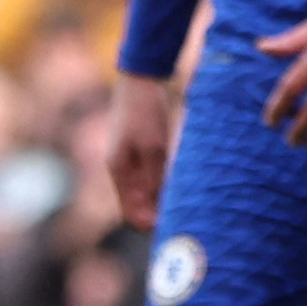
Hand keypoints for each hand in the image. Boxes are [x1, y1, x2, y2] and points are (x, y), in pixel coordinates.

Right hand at [107, 72, 179, 229]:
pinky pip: (150, 176)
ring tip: (186, 202)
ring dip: (162, 199)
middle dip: (158, 215)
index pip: (131, 213)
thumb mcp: (153, 148)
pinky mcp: (139, 149)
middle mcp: (121, 169)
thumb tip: (159, 208)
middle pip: (138, 206)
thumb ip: (155, 179)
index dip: (151, 225)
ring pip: (145, 191)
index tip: (175, 227)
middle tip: (185, 218)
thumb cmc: (145, 112)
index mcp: (119, 171)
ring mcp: (129, 159)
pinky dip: (163, 183)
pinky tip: (180, 181)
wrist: (140, 78)